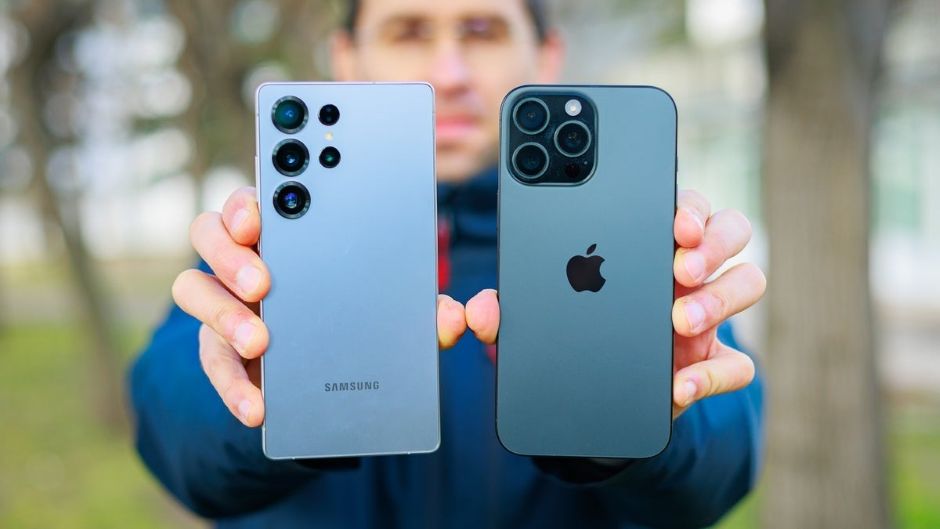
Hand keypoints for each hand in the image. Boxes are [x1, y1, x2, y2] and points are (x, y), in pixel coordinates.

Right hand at [171, 187, 468, 426]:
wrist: (334, 378)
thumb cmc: (362, 320)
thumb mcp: (397, 312)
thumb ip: (425, 312)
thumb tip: (459, 319)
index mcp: (285, 230)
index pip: (256, 198)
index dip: (250, 200)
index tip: (260, 215)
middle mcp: (244, 257)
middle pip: (210, 232)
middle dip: (231, 253)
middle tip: (263, 282)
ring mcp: (224, 302)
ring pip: (192, 288)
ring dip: (221, 311)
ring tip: (260, 341)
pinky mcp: (218, 351)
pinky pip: (209, 361)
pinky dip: (231, 386)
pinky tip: (258, 406)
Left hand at [464, 189, 765, 417]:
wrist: (591, 397)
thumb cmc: (567, 334)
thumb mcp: (532, 318)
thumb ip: (506, 311)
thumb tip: (478, 313)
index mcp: (646, 242)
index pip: (680, 204)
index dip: (685, 205)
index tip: (672, 221)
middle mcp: (686, 270)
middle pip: (729, 230)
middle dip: (712, 242)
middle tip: (683, 264)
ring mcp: (706, 316)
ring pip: (748, 282)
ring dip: (721, 297)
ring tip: (680, 319)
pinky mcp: (710, 364)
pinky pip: (738, 364)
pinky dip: (713, 375)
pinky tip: (679, 385)